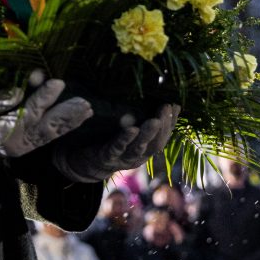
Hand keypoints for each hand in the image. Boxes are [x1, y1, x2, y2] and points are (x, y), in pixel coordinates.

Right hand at [0, 78, 92, 167]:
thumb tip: (17, 92)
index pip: (26, 114)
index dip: (42, 98)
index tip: (57, 83)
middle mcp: (12, 144)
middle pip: (44, 129)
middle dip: (65, 116)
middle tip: (85, 104)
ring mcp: (17, 146)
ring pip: (47, 135)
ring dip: (67, 123)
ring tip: (85, 111)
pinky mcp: (19, 144)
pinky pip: (42, 137)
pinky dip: (57, 127)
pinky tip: (71, 118)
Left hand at [51, 104, 179, 182]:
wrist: (85, 162)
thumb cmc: (110, 140)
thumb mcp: (128, 129)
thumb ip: (141, 117)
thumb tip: (158, 97)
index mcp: (146, 148)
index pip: (164, 135)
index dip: (171, 121)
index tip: (175, 105)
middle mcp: (138, 156)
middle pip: (156, 143)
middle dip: (164, 125)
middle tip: (167, 108)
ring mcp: (123, 158)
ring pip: (139, 147)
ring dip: (148, 134)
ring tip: (155, 120)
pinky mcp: (106, 157)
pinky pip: (117, 148)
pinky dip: (125, 139)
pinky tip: (131, 129)